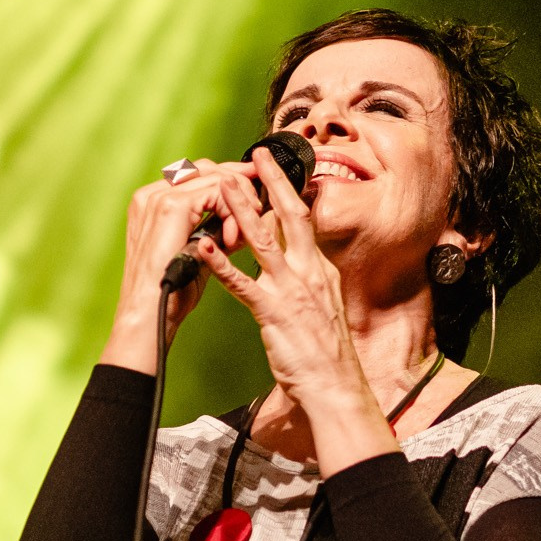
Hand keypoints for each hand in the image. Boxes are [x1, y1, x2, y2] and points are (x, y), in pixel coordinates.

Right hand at [97, 159, 254, 373]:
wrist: (150, 315)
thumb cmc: (170, 292)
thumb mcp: (197, 251)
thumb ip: (215, 229)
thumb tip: (244, 218)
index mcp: (152, 201)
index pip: (196, 173)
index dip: (229, 179)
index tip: (254, 191)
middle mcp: (152, 194)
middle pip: (206, 168)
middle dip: (239, 183)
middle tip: (259, 206)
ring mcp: (159, 198)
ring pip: (215, 177)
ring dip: (239, 202)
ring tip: (243, 234)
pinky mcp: (171, 207)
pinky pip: (215, 192)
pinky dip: (232, 211)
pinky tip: (235, 238)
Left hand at [190, 146, 401, 470]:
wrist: (337, 386)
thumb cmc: (326, 354)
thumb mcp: (322, 306)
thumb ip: (307, 280)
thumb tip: (293, 260)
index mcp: (319, 270)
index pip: (302, 222)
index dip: (286, 192)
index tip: (274, 168)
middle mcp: (309, 272)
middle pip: (290, 216)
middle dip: (272, 182)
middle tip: (257, 154)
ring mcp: (292, 291)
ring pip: (263, 240)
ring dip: (241, 209)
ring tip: (223, 185)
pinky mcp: (274, 313)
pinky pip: (243, 284)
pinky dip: (221, 265)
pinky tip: (203, 248)